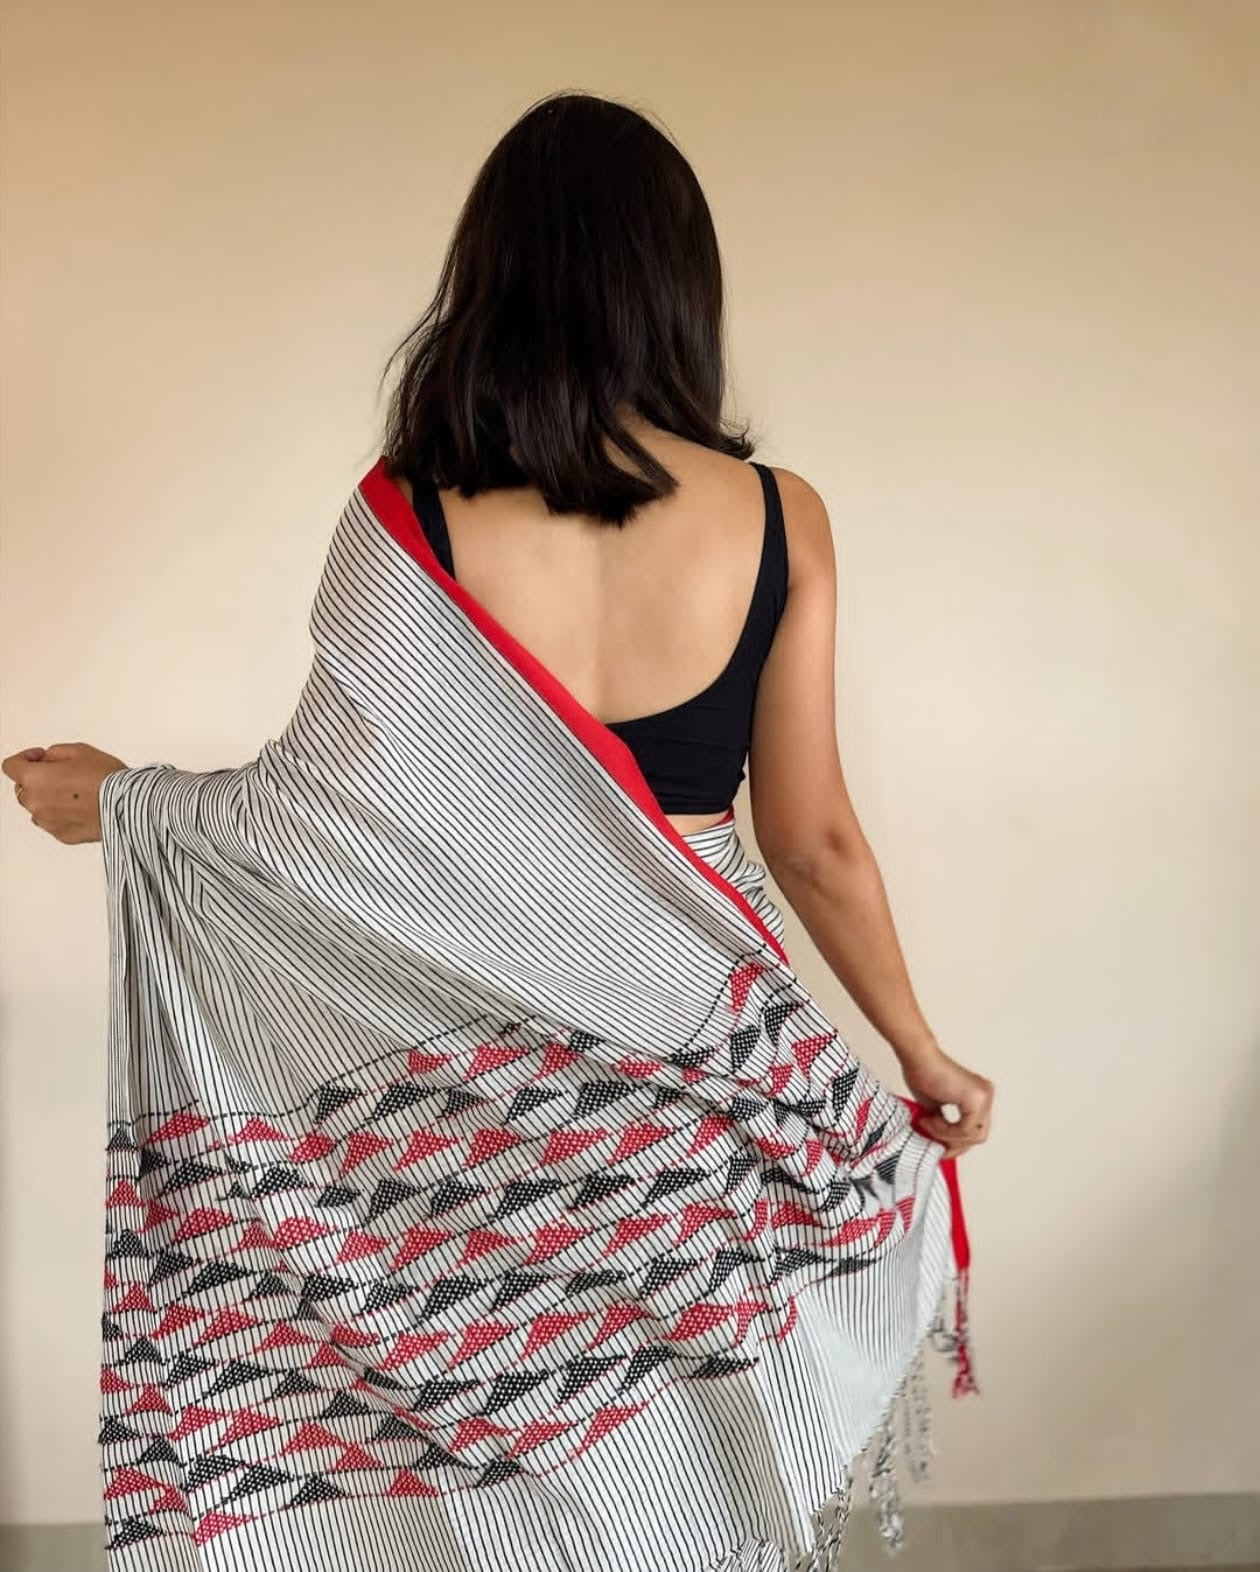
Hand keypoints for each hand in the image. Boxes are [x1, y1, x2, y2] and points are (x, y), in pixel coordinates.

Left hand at [3, 743, 126, 843]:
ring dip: (48, 798)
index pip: (11, 766)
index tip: (39, 757)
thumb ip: (55, 752)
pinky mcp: (61, 835)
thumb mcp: (80, 750)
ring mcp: (47, 822)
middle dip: (38, 779)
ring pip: (37, 807)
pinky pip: (53, 821)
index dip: (25, 758)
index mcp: (34, 779)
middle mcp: (35, 803)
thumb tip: (48, 758)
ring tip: (74, 791)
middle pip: (23, 788)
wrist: (128, 805)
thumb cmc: (106, 779)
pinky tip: (81, 806)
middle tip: (62, 773)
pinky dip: (61, 814)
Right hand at [902, 1045, 993, 1158]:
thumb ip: (945, 1125)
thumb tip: (943, 1146)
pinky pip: (966, 1130)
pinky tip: (932, 1119)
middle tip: (936, 1143)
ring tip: (929, 1123)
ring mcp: (983, 1096)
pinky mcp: (976, 1099)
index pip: (976, 1130)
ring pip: (974, 1136)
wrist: (917, 1057)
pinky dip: (946, 1130)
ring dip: (947, 1136)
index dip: (957, 1143)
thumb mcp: (936, 1109)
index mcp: (979, 1096)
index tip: (941, 1148)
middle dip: (955, 1144)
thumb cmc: (921, 1074)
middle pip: (979, 1136)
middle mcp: (985, 1095)